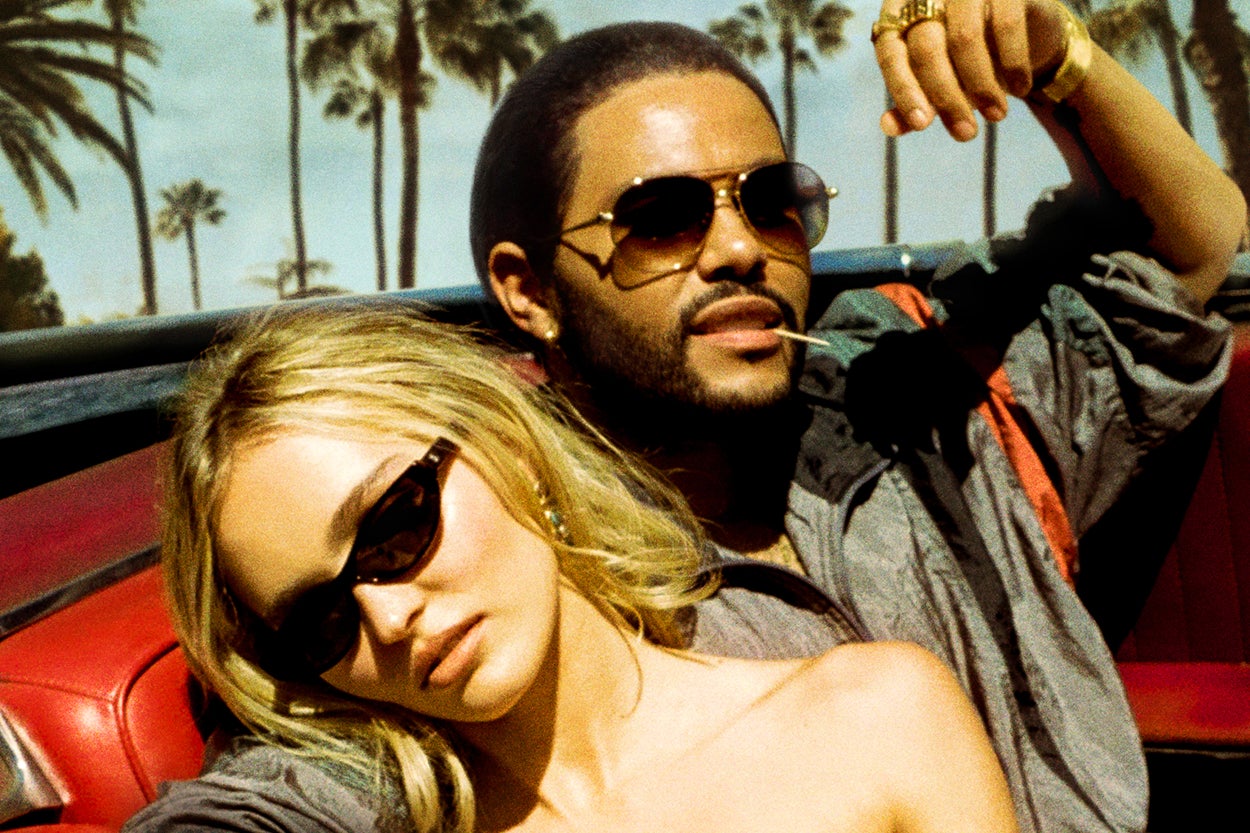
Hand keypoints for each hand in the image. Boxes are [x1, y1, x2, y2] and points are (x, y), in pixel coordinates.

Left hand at [873, 0, 1068, 140]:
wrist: (1026, 30)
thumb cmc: (968, 62)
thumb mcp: (939, 85)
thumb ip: (911, 105)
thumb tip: (888, 127)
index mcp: (900, 17)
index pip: (891, 54)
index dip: (905, 91)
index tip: (922, 125)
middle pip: (926, 50)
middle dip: (947, 98)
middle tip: (966, 133)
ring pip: (965, 39)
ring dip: (981, 86)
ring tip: (996, 116)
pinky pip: (1006, 26)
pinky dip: (1013, 64)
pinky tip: (1020, 88)